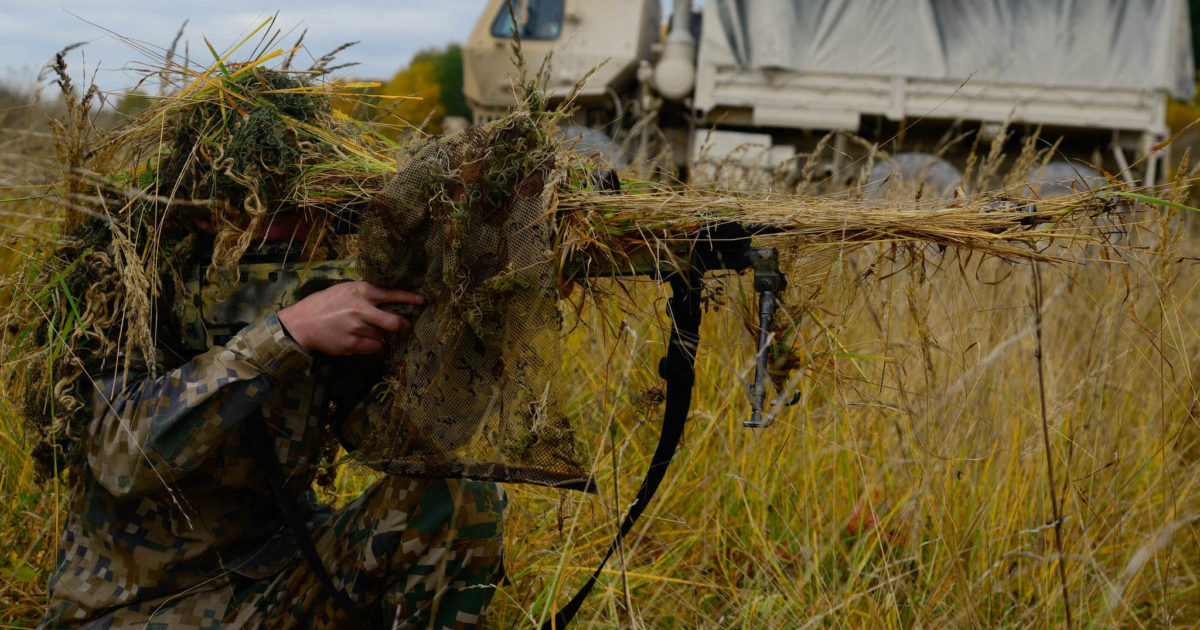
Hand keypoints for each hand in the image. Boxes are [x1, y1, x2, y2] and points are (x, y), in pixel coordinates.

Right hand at [277, 282, 423, 355]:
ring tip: (365, 330)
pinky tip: (361, 339)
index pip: (392, 294)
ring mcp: (356, 328)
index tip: (423, 301)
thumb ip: (367, 292)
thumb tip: (393, 298)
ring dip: (381, 335)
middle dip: (405, 326)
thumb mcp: (346, 289)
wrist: (301, 323)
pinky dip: (374, 345)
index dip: (411, 298)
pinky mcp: (351, 345)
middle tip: (406, 327)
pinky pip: (375, 348)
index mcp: (361, 291)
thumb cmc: (325, 304)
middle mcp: (360, 309)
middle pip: (395, 322)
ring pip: (384, 336)